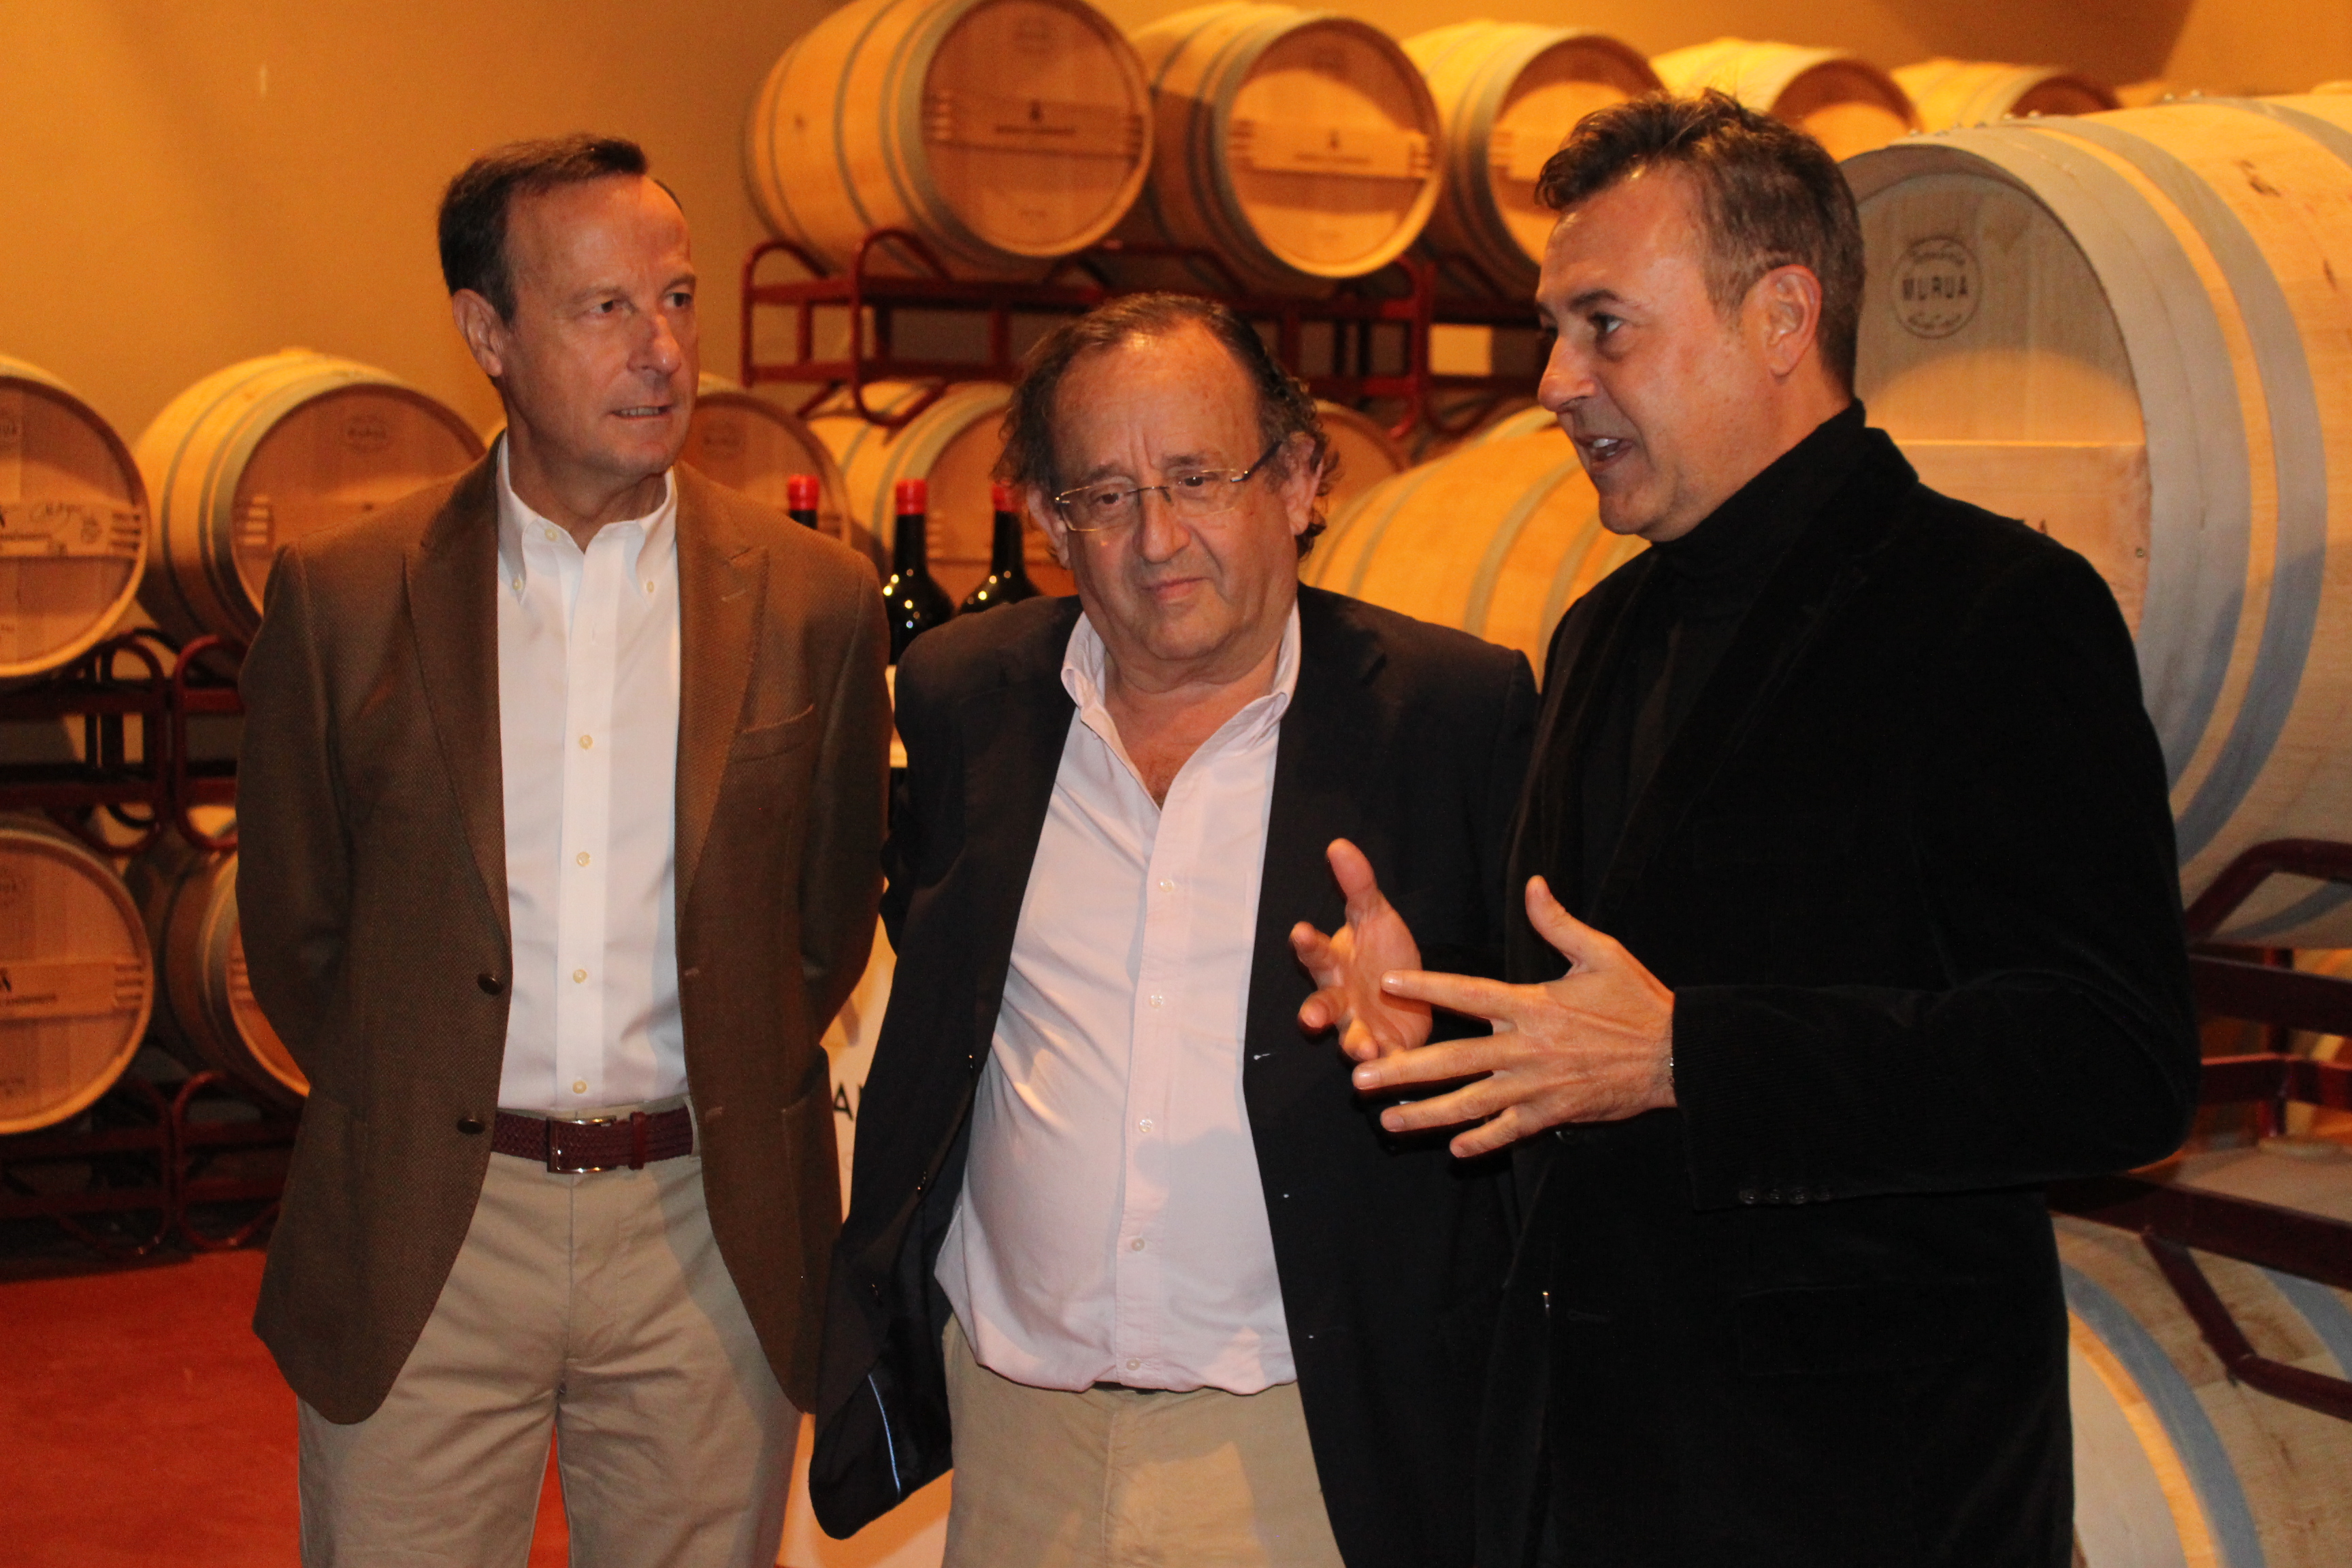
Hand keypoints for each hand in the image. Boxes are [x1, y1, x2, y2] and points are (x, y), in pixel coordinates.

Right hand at [1290, 838, 1430, 1060]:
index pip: (1316, 952)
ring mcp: (1360, 1026)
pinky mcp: (1387, 1050)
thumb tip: (1338, 844)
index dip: (1307, 944)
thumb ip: (1358, 884)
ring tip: (1360, 1048)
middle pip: (1323, 1004)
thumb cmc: (1384, 952)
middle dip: (1315, 1011)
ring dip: (1353, 1045)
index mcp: (1336, 963)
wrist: (1415, 993)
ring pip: (1349, 1039)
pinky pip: (1385, 1061)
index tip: (1300, 932)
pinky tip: (1392, 1068)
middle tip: (1310, 1018)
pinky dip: (1387, 1067)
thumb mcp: (1376, 916)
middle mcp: (1341, 998)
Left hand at [1349, 875, 1674, 1157]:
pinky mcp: (1554, 1113)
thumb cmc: (1638, 1001)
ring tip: (1388, 1122)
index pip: (1468, 994)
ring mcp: (1537, 1085)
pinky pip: (1510, 1130)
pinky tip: (1454, 1148)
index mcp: (1533, 1004)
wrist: (1677, 1055)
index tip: (1386, 984)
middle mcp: (1526, 1048)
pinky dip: (1482, 1139)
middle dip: (1403, 1073)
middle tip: (1359, 1082)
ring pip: (1471, 1103)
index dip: (1426, 988)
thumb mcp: (1602, 954)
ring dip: (1427, 1115)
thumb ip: (1558, 923)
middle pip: (1453, 1061)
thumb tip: (1533, 885)